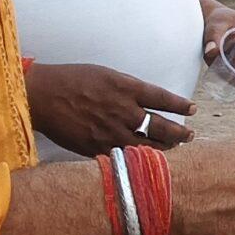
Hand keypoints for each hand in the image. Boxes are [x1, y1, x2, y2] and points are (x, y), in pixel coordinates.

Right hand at [28, 62, 193, 155]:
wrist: (41, 95)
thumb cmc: (72, 80)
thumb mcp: (106, 74)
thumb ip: (129, 88)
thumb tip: (148, 100)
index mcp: (126, 88)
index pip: (162, 98)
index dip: (180, 105)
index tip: (192, 109)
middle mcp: (122, 110)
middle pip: (161, 126)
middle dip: (180, 133)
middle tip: (190, 136)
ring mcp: (111, 131)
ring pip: (147, 146)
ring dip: (164, 148)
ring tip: (174, 148)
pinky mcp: (97, 147)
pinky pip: (125, 156)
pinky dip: (138, 158)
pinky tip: (147, 160)